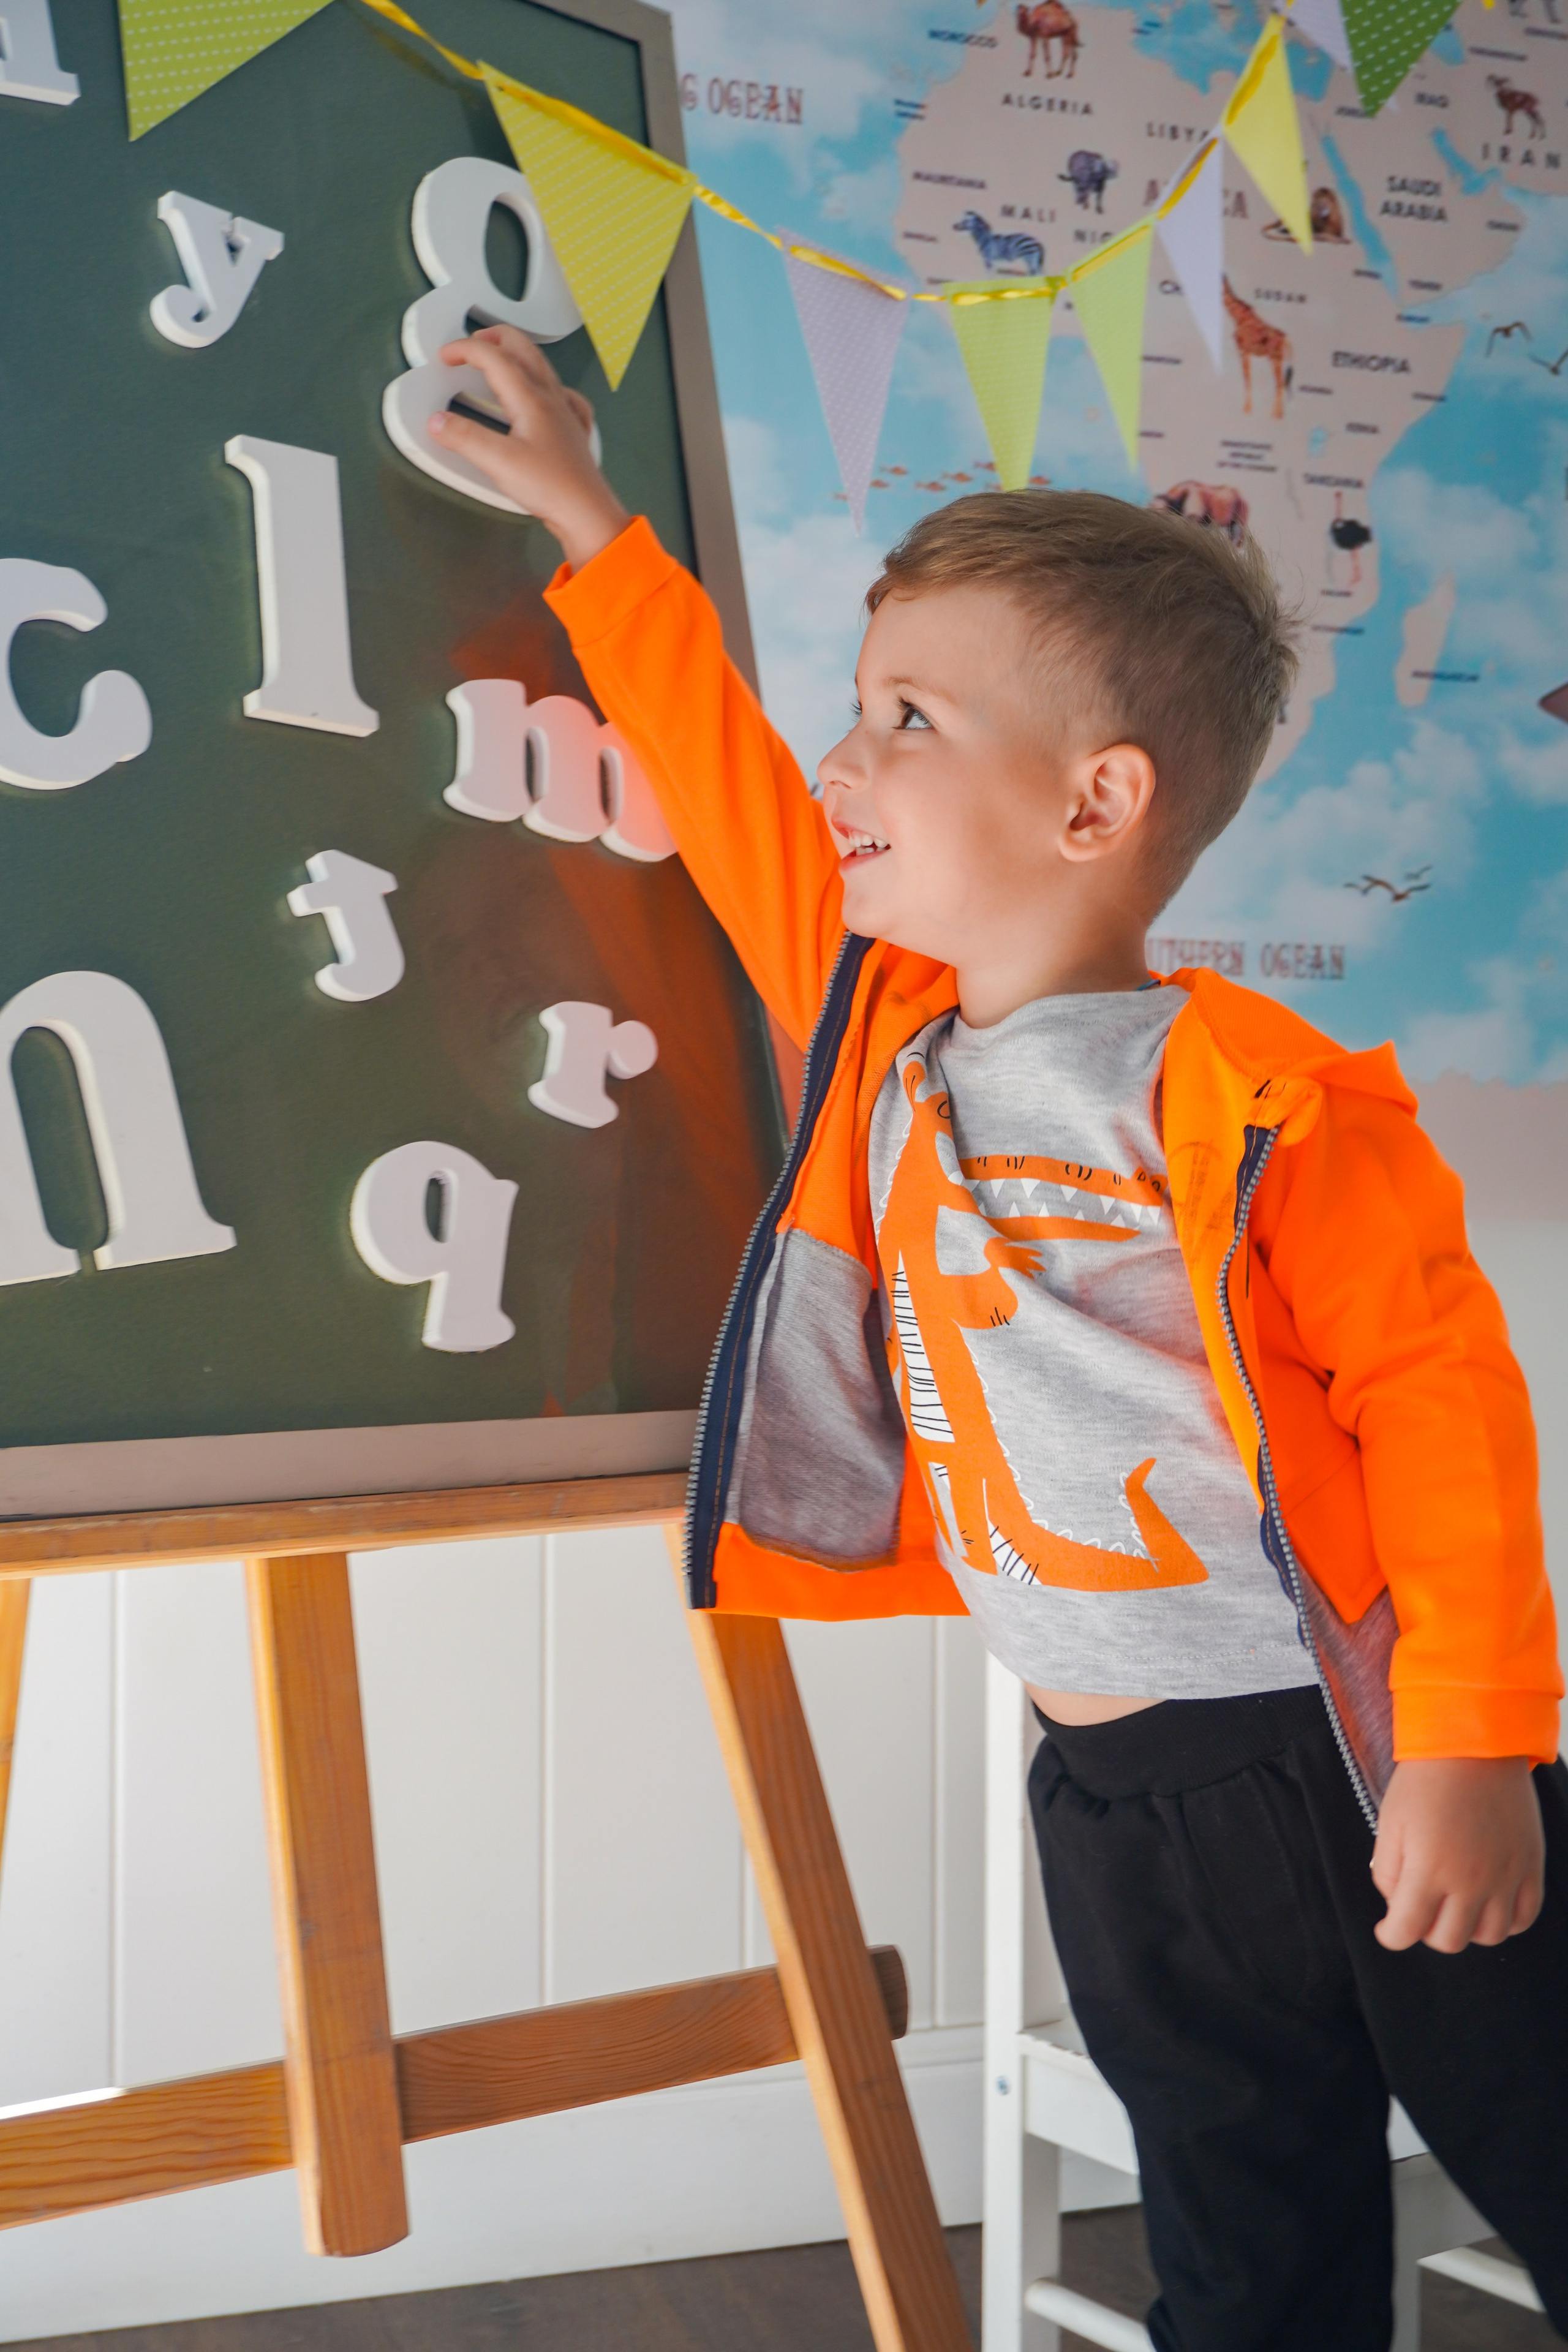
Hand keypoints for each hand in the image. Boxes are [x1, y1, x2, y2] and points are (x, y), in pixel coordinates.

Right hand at [428, 325, 630, 570]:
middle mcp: (550, 399)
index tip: (446, 356)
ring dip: (516, 353)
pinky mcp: (572, 431)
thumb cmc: (553, 488)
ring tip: (499, 357)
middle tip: (473, 343)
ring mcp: (564, 413)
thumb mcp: (498, 463)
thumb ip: (464, 439)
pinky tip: (546, 394)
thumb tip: (438, 422)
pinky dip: (547, 385)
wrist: (587, 512)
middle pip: (522, 348)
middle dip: (493, 337)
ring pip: (541, 366)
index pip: (493, 357)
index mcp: (530, 399)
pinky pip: (563, 395)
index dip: (465, 349)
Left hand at [1371, 1756, 1544, 1952]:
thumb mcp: (1389, 1823)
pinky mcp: (1529, 1865)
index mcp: (1428, 1870)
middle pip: (1449, 1940)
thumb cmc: (1425, 1780)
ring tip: (1455, 1905)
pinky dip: (1507, 1921)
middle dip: (1427, 1931)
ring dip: (1467, 1928)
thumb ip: (1387, 1872)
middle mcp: (1470, 1882)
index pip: (1406, 1931)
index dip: (1391, 1935)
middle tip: (1421, 1908)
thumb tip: (1396, 1904)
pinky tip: (1489, 1905)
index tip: (1388, 1928)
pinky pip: (1525, 1916)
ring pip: (1489, 1936)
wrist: (1474, 1745)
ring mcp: (1505, 1876)